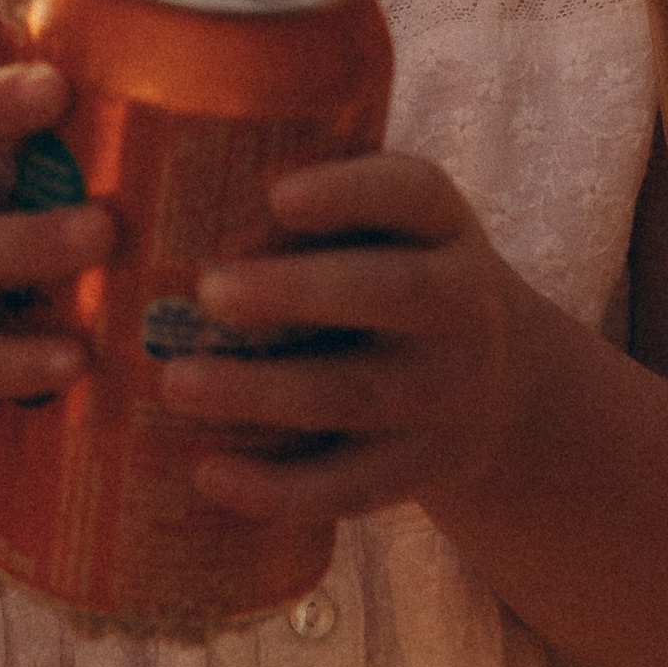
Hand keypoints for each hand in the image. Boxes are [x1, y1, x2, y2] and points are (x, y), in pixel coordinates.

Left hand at [160, 154, 520, 524]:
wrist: (499, 389)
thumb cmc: (397, 276)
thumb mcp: (393, 226)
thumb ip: (322, 199)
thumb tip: (168, 178)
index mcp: (444, 226)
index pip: (410, 194)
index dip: (348, 194)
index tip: (278, 195)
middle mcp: (460, 306)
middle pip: (392, 293)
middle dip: (299, 293)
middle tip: (208, 290)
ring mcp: (444, 396)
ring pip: (355, 395)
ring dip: (262, 393)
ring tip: (175, 382)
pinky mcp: (416, 470)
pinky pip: (347, 486)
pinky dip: (277, 487)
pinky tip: (209, 472)